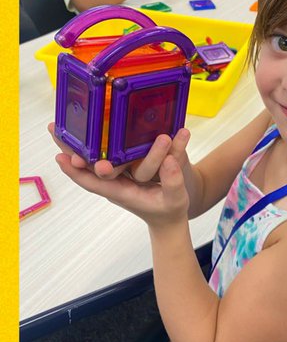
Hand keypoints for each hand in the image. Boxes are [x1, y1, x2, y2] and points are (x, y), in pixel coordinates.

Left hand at [50, 124, 191, 226]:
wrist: (170, 217)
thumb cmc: (170, 210)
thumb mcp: (176, 199)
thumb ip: (173, 181)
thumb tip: (168, 159)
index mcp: (122, 192)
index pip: (93, 182)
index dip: (76, 172)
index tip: (61, 158)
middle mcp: (115, 181)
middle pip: (88, 165)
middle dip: (70, 149)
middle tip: (54, 128)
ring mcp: (120, 173)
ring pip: (94, 156)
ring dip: (79, 141)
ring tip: (62, 124)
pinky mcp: (126, 165)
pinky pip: (107, 152)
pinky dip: (96, 141)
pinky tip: (88, 127)